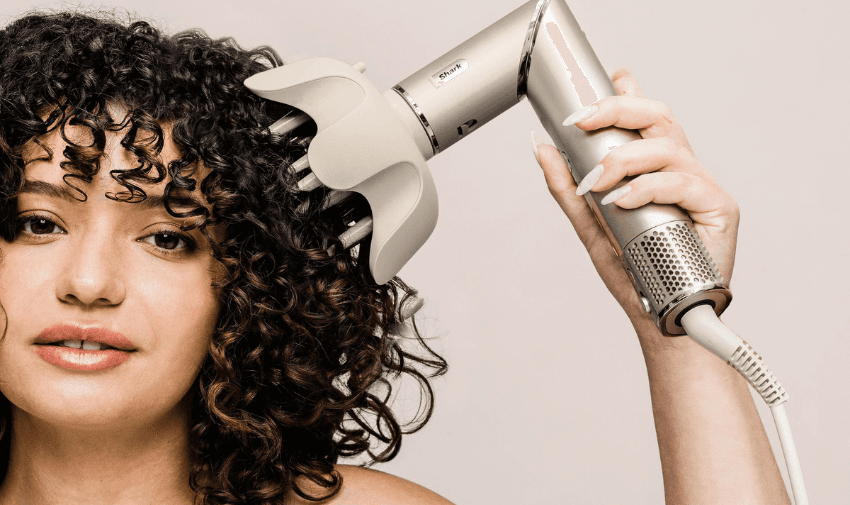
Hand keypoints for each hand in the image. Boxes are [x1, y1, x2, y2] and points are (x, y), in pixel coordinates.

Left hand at [533, 69, 739, 333]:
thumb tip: (543, 149)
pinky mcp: (719, 208)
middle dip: (619, 109)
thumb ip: (567, 188)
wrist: (660, 318)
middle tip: (583, 120)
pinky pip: (685, 183)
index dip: (629, 94)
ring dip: (625, 158)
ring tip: (598, 181)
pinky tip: (624, 200)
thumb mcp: (591, 226)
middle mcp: (679, 171)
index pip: (644, 121)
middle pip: (659, 118)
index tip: (608, 78)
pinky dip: (649, 188)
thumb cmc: (634, 273)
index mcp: (653, 171)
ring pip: (668, 146)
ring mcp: (700, 187)